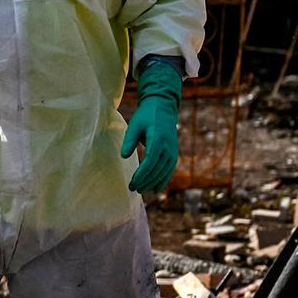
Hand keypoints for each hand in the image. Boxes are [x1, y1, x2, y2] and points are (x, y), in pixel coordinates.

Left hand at [121, 60, 182, 193]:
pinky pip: (169, 169)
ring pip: (164, 171)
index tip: (132, 183)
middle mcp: (168, 147)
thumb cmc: (146, 116)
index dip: (141, 174)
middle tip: (133, 189)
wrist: (163, 107)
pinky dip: (163, 179)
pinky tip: (156, 188)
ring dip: (153, 182)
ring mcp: (173, 150)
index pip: (150, 162)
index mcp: (158, 139)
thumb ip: (129, 140)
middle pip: (157, 169)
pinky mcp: (174, 153)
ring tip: (142, 190)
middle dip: (145, 181)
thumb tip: (124, 156)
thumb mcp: (135, 125)